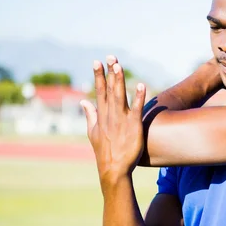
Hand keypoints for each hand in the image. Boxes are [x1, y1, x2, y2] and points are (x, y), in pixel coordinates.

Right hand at [80, 55, 146, 181]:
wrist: (113, 168)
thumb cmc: (105, 151)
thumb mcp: (93, 132)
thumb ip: (90, 115)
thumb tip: (84, 102)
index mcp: (101, 115)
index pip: (99, 91)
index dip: (98, 76)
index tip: (96, 62)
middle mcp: (110, 115)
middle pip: (110, 89)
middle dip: (110, 72)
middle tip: (111, 57)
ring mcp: (121, 119)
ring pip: (120, 96)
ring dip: (119, 80)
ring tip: (119, 66)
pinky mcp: (133, 125)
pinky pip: (137, 109)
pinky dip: (139, 97)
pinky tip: (141, 85)